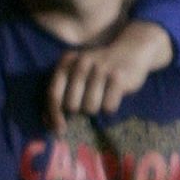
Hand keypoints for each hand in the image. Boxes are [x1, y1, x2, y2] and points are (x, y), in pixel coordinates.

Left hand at [45, 21, 172, 132]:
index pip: (53, 93)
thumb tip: (49, 124)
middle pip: (71, 105)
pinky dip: (110, 106)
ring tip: (102, 95)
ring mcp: (100, 69)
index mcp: (66, 62)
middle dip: (79, 110)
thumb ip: (60, 94)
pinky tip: (114, 94)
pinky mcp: (119, 77)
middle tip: (88, 101)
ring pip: (90, 108)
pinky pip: (108, 107)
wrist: (131, 49)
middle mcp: (81, 63)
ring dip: (96, 108)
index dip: (54, 114)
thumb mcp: (75, 74)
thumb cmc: (97, 70)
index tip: (59, 130)